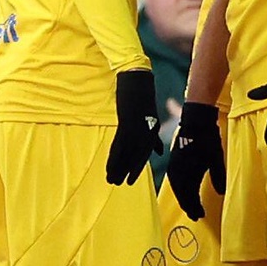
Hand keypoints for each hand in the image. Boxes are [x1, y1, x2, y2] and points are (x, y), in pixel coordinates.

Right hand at [106, 67, 160, 184]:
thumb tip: (158, 152)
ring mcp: (136, 129)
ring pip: (126, 154)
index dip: (136, 169)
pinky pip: (119, 146)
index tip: (129, 180)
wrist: (137, 82)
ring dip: (117, 168)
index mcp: (152, 132)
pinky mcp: (126, 124)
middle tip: (117, 183)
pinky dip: (113, 157)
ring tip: (111, 179)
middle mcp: (146, 133)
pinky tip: (109, 165)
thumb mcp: (152, 119)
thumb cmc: (143, 99)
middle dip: (125, 172)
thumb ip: (154, 137)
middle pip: (135, 158)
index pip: (144, 156)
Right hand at [167, 101, 224, 217]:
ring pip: (177, 189)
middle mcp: (177, 173)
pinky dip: (180, 189)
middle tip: (195, 215)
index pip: (189, 197)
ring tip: (190, 206)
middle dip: (188, 206)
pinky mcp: (173, 162)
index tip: (200, 216)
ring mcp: (173, 167)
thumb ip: (218, 177)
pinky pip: (175, 182)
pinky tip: (185, 190)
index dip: (195, 208)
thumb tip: (221, 194)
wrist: (195, 121)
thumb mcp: (216, 159)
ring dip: (183, 198)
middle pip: (181, 195)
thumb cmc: (207, 140)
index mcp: (187, 175)